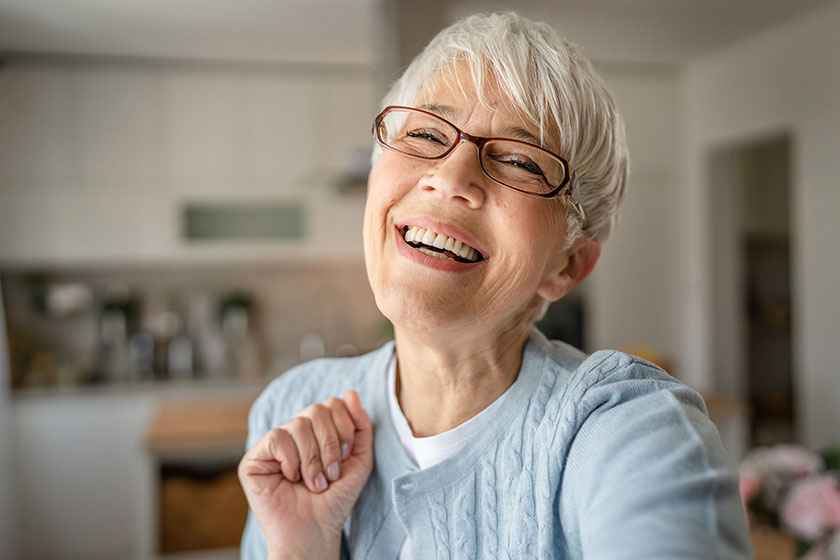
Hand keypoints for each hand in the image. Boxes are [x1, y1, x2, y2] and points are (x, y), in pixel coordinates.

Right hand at [238, 390, 373, 559]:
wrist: (315, 530)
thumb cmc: (335, 499)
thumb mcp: (359, 460)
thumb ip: (361, 425)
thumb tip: (351, 393)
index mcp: (318, 430)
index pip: (333, 404)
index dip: (344, 427)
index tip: (344, 457)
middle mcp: (295, 432)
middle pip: (317, 409)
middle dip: (330, 444)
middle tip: (331, 473)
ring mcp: (274, 443)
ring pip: (298, 424)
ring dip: (313, 458)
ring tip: (314, 483)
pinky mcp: (254, 457)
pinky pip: (277, 438)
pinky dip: (291, 460)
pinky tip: (291, 478)